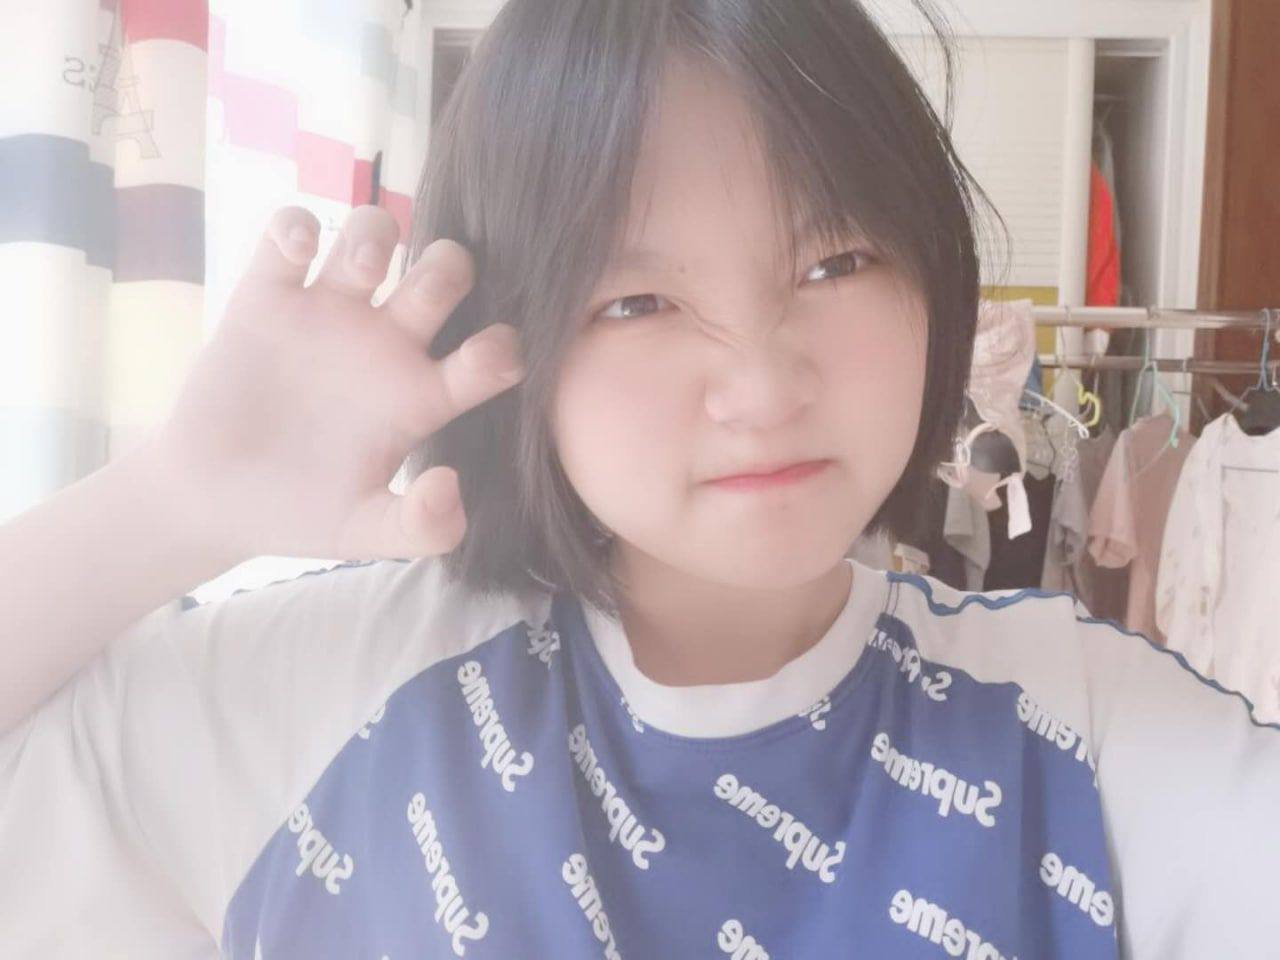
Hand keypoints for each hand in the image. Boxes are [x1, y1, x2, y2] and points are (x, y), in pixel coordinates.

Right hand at [142, 204, 524, 561]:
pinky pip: (289, 234)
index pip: (486, 357)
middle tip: (427, 290)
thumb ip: (419, 527)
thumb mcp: (365, 534)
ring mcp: (327, 316)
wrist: (213, 504)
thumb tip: (450, 485)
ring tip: (362, 267)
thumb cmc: (301, 514)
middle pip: (443, 274)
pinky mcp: (266, 300)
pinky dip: (295, 225)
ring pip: (374, 234)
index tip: (493, 357)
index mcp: (420, 395)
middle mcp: (384, 345)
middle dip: (450, 265)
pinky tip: (295, 252)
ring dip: (377, 231)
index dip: (501, 350)